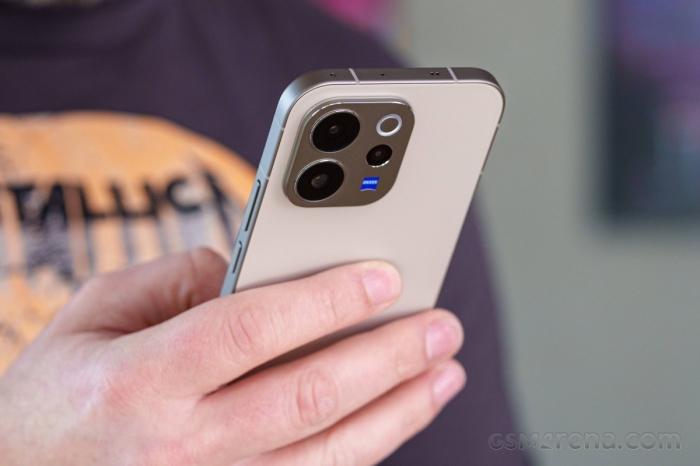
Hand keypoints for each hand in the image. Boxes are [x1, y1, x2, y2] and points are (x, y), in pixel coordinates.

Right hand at [0, 248, 465, 465]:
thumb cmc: (57, 392)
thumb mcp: (95, 314)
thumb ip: (179, 279)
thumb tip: (257, 269)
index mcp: (139, 382)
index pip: (251, 330)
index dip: (326, 299)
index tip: (384, 274)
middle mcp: (181, 446)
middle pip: (309, 396)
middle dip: (389, 357)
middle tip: (440, 324)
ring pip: (329, 454)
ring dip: (398, 409)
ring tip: (443, 371)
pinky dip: (365, 446)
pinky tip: (396, 414)